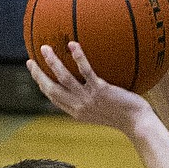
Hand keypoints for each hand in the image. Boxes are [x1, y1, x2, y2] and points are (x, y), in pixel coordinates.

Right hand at [27, 40, 149, 131]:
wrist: (138, 123)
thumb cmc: (125, 115)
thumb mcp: (105, 109)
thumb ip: (94, 97)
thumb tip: (93, 81)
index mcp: (77, 112)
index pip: (54, 98)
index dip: (41, 85)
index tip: (34, 72)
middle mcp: (79, 107)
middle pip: (51, 90)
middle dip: (38, 75)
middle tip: (30, 61)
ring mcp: (89, 99)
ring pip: (64, 79)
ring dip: (52, 63)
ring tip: (45, 48)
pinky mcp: (100, 91)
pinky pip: (86, 71)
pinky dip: (79, 57)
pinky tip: (73, 44)